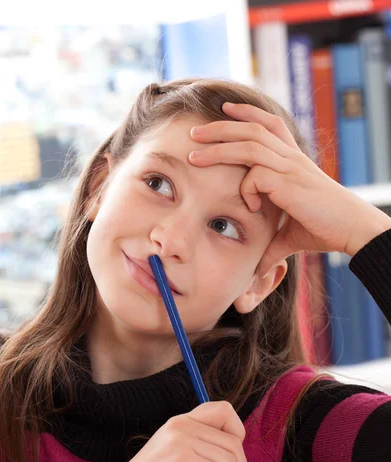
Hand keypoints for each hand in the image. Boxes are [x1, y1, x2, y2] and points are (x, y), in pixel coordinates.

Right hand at [84, 401, 248, 461]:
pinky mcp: (181, 461)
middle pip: (233, 443)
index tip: (233, 460)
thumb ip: (201, 449)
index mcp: (181, 422)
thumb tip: (236, 458)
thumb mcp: (177, 457)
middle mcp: (182, 425)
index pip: (223, 410)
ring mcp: (181, 441)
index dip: (237, 432)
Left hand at [189, 103, 390, 275]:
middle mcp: (290, 158)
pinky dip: (245, 189)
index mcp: (292, 161)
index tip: (225, 108)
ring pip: (248, 144)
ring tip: (194, 155)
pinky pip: (255, 175)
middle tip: (194, 133)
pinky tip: (250, 207)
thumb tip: (257, 270)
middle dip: (220, 127)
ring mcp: (289, 167)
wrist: (351, 229)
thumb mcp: (290, 235)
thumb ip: (271, 247)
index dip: (247, 114)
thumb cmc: (325, 229)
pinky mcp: (288, 182)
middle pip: (252, 129)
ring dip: (218, 148)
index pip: (269, 125)